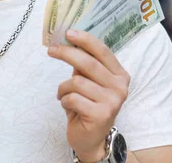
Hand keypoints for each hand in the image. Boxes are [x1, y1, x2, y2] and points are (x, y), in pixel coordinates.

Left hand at [48, 30, 129, 162]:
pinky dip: (64, 100)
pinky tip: (68, 106)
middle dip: (66, 53)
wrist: (92, 139)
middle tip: (51, 50)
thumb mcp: (89, 81)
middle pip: (88, 63)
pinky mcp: (100, 114)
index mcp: (120, 75)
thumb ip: (85, 64)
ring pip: (76, 81)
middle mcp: (120, 87)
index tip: (68, 32)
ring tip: (63, 95)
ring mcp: (112, 102)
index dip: (85, 40)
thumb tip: (69, 40)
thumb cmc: (88, 105)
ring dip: (63, 87)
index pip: (103, 51)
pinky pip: (72, 98)